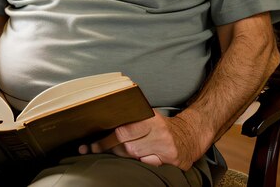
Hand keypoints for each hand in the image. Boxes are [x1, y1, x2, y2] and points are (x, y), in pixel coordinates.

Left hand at [79, 110, 200, 169]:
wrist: (187, 136)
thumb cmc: (161, 126)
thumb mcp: (148, 115)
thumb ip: (131, 116)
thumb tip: (104, 118)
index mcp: (150, 118)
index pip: (123, 131)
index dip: (105, 140)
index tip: (91, 145)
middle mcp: (158, 133)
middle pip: (127, 146)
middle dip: (108, 148)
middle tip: (93, 149)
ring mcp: (164, 149)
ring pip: (134, 156)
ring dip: (119, 155)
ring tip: (108, 152)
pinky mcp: (169, 162)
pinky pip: (146, 165)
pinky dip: (136, 163)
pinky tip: (129, 161)